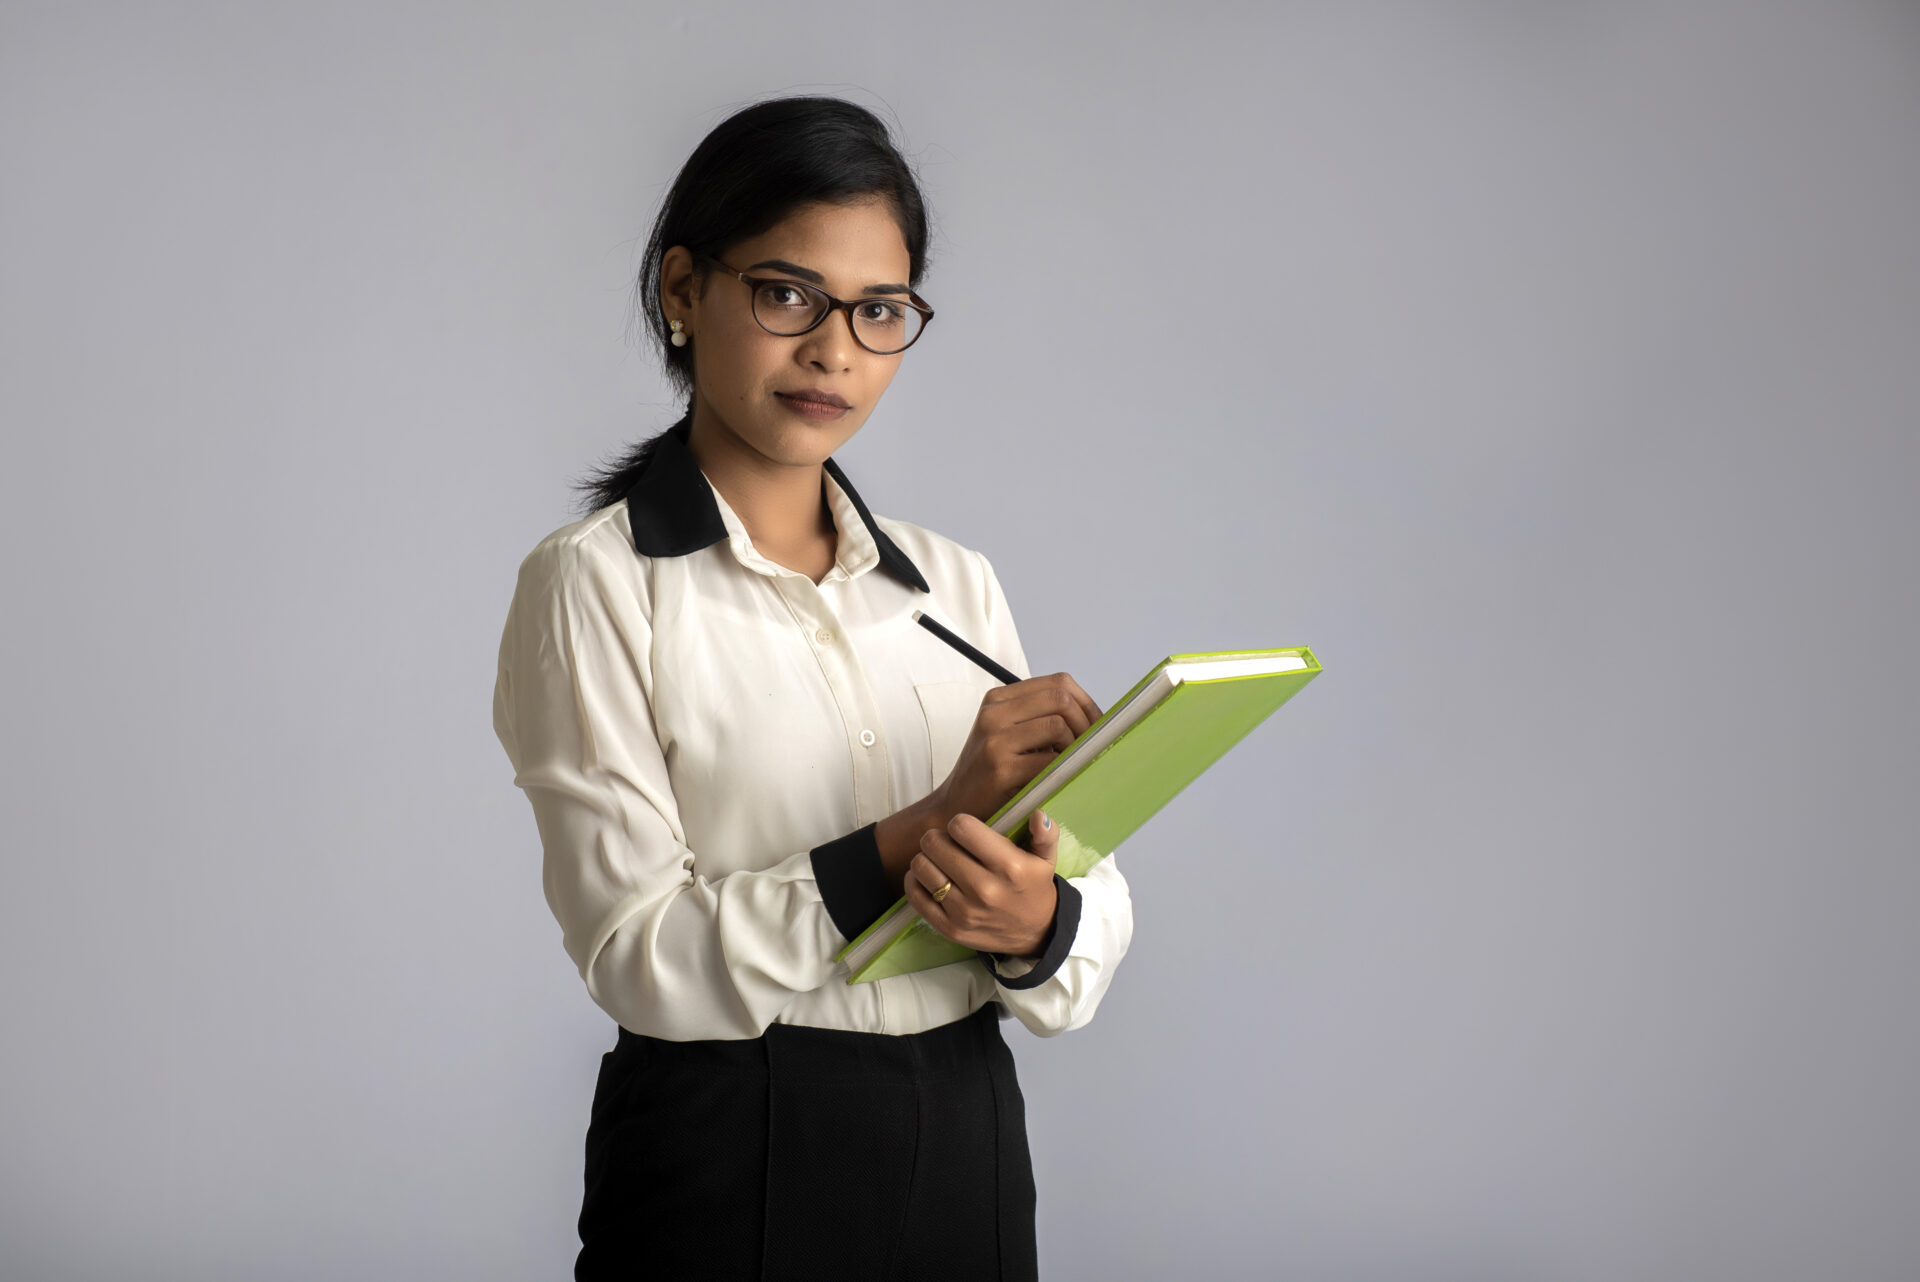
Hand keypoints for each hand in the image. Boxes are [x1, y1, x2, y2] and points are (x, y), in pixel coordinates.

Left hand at [904, 809, 1061, 957]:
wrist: (1035, 934)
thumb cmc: (1034, 887)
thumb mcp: (1046, 858)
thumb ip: (1045, 834)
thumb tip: (1038, 815)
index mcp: (1009, 867)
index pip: (962, 827)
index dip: (959, 823)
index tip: (965, 831)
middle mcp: (984, 889)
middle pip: (934, 843)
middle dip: (938, 837)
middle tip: (948, 843)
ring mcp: (964, 911)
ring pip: (921, 866)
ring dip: (926, 858)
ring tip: (940, 860)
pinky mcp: (949, 928)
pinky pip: (914, 894)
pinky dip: (916, 880)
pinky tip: (930, 876)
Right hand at [928, 673, 1101, 824]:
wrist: (954, 807)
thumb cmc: (991, 774)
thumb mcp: (1010, 735)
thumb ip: (1042, 719)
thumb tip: (1097, 719)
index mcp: (999, 699)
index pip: (1059, 683)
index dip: (1087, 703)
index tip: (1098, 727)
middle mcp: (994, 713)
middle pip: (1061, 699)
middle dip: (1087, 723)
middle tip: (1092, 748)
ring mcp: (994, 740)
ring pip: (1058, 726)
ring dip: (1075, 748)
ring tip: (1071, 765)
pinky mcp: (1000, 769)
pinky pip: (1049, 761)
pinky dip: (1063, 770)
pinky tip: (1059, 780)